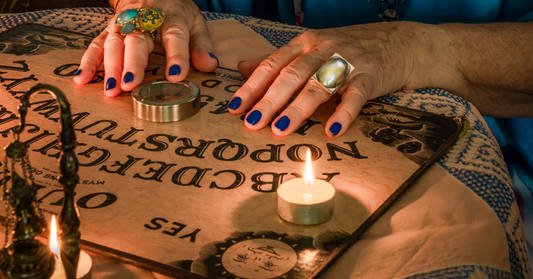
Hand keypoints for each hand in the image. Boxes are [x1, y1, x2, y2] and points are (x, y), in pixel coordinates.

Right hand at [73, 0, 217, 95]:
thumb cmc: (175, 11)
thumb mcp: (195, 22)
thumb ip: (201, 45)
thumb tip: (209, 65)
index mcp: (171, 17)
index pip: (174, 37)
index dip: (176, 56)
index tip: (176, 75)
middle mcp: (143, 19)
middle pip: (137, 40)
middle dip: (133, 63)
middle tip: (131, 85)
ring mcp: (123, 24)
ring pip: (114, 43)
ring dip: (110, 67)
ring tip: (111, 89)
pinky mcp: (109, 29)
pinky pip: (96, 44)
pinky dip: (88, 62)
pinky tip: (82, 79)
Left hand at [229, 22, 453, 136]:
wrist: (399, 42)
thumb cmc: (349, 49)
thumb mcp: (312, 49)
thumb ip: (278, 60)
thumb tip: (243, 67)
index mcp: (305, 44)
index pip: (273, 64)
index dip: (252, 86)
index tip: (234, 107)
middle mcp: (323, 49)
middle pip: (292, 75)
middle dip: (270, 100)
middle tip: (252, 122)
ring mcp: (348, 61)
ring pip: (318, 85)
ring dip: (298, 109)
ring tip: (280, 130)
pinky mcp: (371, 76)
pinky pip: (355, 96)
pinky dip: (343, 113)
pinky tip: (331, 131)